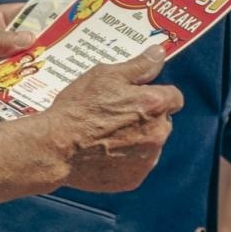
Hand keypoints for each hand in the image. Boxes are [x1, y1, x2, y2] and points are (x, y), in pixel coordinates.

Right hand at [38, 47, 183, 192]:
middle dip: (147, 117)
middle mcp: (157, 133)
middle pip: (163, 121)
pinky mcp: (135, 178)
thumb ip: (138, 66)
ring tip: (109, 135)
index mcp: (153, 104)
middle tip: (118, 115)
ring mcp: (147, 159)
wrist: (56, 147)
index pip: (174, 97)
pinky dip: (128, 160)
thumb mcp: (105, 76)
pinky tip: (106, 152)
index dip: (158, 94)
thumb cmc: (78, 108)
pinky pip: (138, 165)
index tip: (140, 96)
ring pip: (151, 144)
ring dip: (139, 139)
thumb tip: (159, 53)